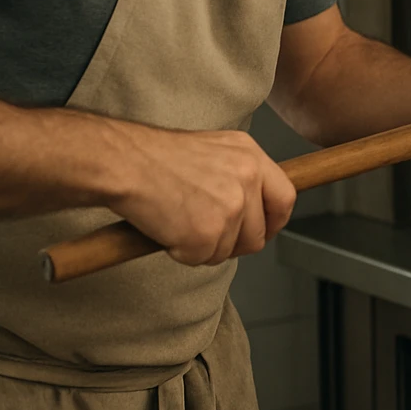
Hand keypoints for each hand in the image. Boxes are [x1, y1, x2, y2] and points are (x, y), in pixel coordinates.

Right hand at [107, 123, 296, 266]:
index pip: (286, 198)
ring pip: (230, 250)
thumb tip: (253, 207)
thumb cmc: (158, 158)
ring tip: (180, 222)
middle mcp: (248, 179)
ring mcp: (231, 207)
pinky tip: (169, 228)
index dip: (274, 221)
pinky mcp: (208, 233)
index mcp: (251, 155)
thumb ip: (240, 175)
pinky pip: (202, 259)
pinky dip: (183, 252)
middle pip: (259, 234)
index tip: (262, 230)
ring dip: (206, 247)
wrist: (125, 162)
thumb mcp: (215, 150)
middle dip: (235, 243)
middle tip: (207, 235)